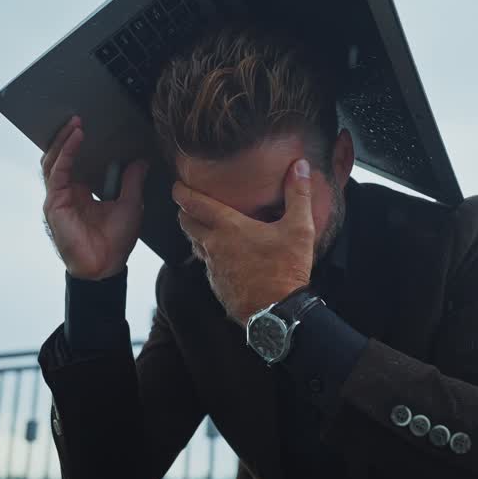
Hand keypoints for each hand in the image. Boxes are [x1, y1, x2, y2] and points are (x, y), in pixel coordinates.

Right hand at [41, 115, 149, 279]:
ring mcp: (58, 197)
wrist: (106, 267)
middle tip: (79, 116)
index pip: (75, 160)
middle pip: (60, 156)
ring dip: (64, 139)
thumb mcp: (131, 204)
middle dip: (67, 135)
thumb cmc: (115, 242)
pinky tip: (76, 138)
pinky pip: (57, 171)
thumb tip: (140, 161)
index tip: (91, 124)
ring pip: (54, 160)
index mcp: (81, 192)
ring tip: (76, 122)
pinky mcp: (54, 203)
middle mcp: (66, 192)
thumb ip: (133, 181)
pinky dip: (66, 152)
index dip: (79, 142)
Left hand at [175, 158, 314, 325]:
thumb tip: (299, 166)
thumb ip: (297, 194)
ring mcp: (213, 267)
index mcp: (229, 227)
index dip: (182, 192)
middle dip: (185, 211)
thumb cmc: (287, 269)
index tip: (178, 186)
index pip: (194, 203)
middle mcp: (214, 245)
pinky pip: (207, 266)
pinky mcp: (216, 285)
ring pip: (194, 245)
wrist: (278, 311)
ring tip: (206, 227)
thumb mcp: (299, 228)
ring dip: (196, 234)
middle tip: (189, 204)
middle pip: (186, 223)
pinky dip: (210, 256)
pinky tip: (224, 257)